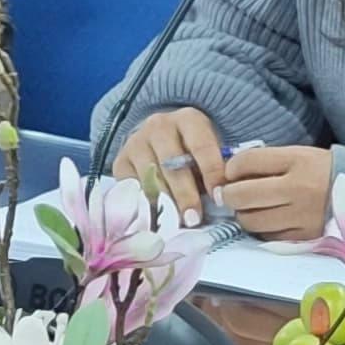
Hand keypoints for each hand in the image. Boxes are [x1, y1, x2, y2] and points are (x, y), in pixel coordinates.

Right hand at [112, 109, 230, 213]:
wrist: (160, 139)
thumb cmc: (194, 151)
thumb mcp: (210, 151)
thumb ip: (217, 169)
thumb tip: (224, 199)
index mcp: (188, 119)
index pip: (201, 146)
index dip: (211, 173)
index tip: (218, 197)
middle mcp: (159, 126)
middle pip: (172, 164)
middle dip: (185, 195)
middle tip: (194, 219)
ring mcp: (136, 142)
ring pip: (150, 177)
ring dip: (164, 204)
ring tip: (176, 224)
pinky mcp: (120, 162)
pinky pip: (132, 188)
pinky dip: (144, 205)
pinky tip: (156, 219)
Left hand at [217, 143, 336, 241]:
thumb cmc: (325, 172)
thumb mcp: (299, 155)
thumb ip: (266, 162)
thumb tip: (229, 174)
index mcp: (297, 160)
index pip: (246, 162)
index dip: (230, 168)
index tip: (231, 172)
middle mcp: (298, 188)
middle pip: (242, 195)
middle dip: (228, 195)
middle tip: (231, 195)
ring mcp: (302, 216)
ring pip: (251, 221)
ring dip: (244, 215)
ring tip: (252, 208)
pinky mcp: (307, 238)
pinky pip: (269, 237)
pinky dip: (263, 231)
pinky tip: (270, 221)